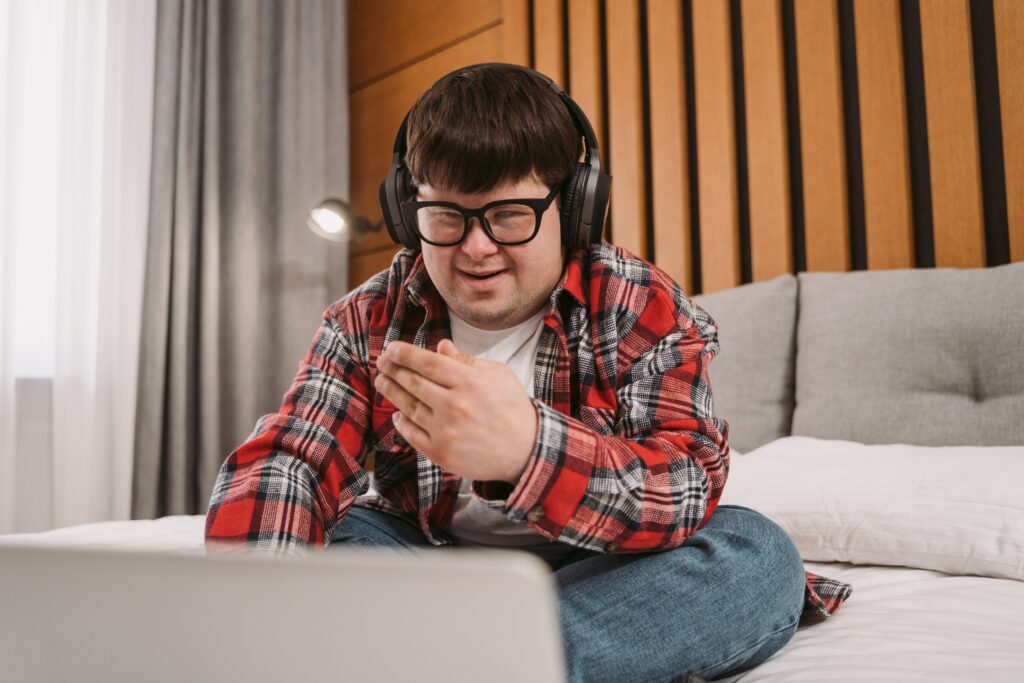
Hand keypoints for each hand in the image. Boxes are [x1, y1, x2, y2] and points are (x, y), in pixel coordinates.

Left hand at [374, 339, 537, 482]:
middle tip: (382, 362)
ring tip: (383, 381)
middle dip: (392, 369)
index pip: (427, 362)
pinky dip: (401, 422)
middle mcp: (454, 405)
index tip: (391, 349)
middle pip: (412, 382)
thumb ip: (466, 361)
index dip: (404, 354)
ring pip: (408, 406)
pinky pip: (411, 434)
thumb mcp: (498, 375)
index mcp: (469, 382)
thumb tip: (441, 346)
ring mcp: (445, 431)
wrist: (526, 451)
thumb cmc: (512, 408)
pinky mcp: (441, 453)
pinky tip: (397, 413)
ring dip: (391, 391)